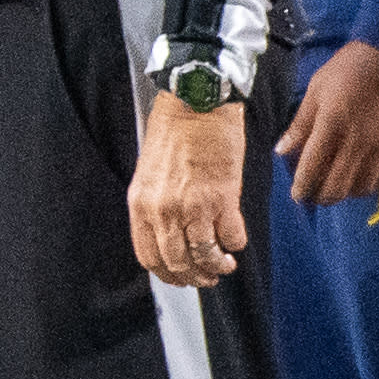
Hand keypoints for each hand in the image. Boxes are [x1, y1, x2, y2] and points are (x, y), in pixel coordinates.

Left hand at [130, 93, 251, 286]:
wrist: (196, 101)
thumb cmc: (174, 129)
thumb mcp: (149, 171)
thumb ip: (155, 204)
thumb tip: (169, 232)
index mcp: (141, 204)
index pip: (149, 257)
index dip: (167, 275)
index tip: (181, 277)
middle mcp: (163, 211)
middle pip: (177, 263)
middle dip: (195, 276)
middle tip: (208, 276)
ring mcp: (193, 207)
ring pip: (204, 256)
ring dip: (217, 266)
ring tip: (225, 263)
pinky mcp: (222, 198)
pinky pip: (231, 237)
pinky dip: (236, 244)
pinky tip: (237, 239)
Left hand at [277, 39, 378, 210]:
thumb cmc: (348, 70)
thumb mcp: (316, 89)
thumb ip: (300, 124)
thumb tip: (281, 152)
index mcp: (332, 121)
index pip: (312, 167)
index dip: (302, 187)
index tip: (299, 195)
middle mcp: (359, 138)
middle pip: (337, 186)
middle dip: (323, 196)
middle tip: (318, 195)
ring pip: (362, 188)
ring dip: (348, 192)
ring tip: (342, 187)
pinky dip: (376, 187)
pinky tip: (367, 181)